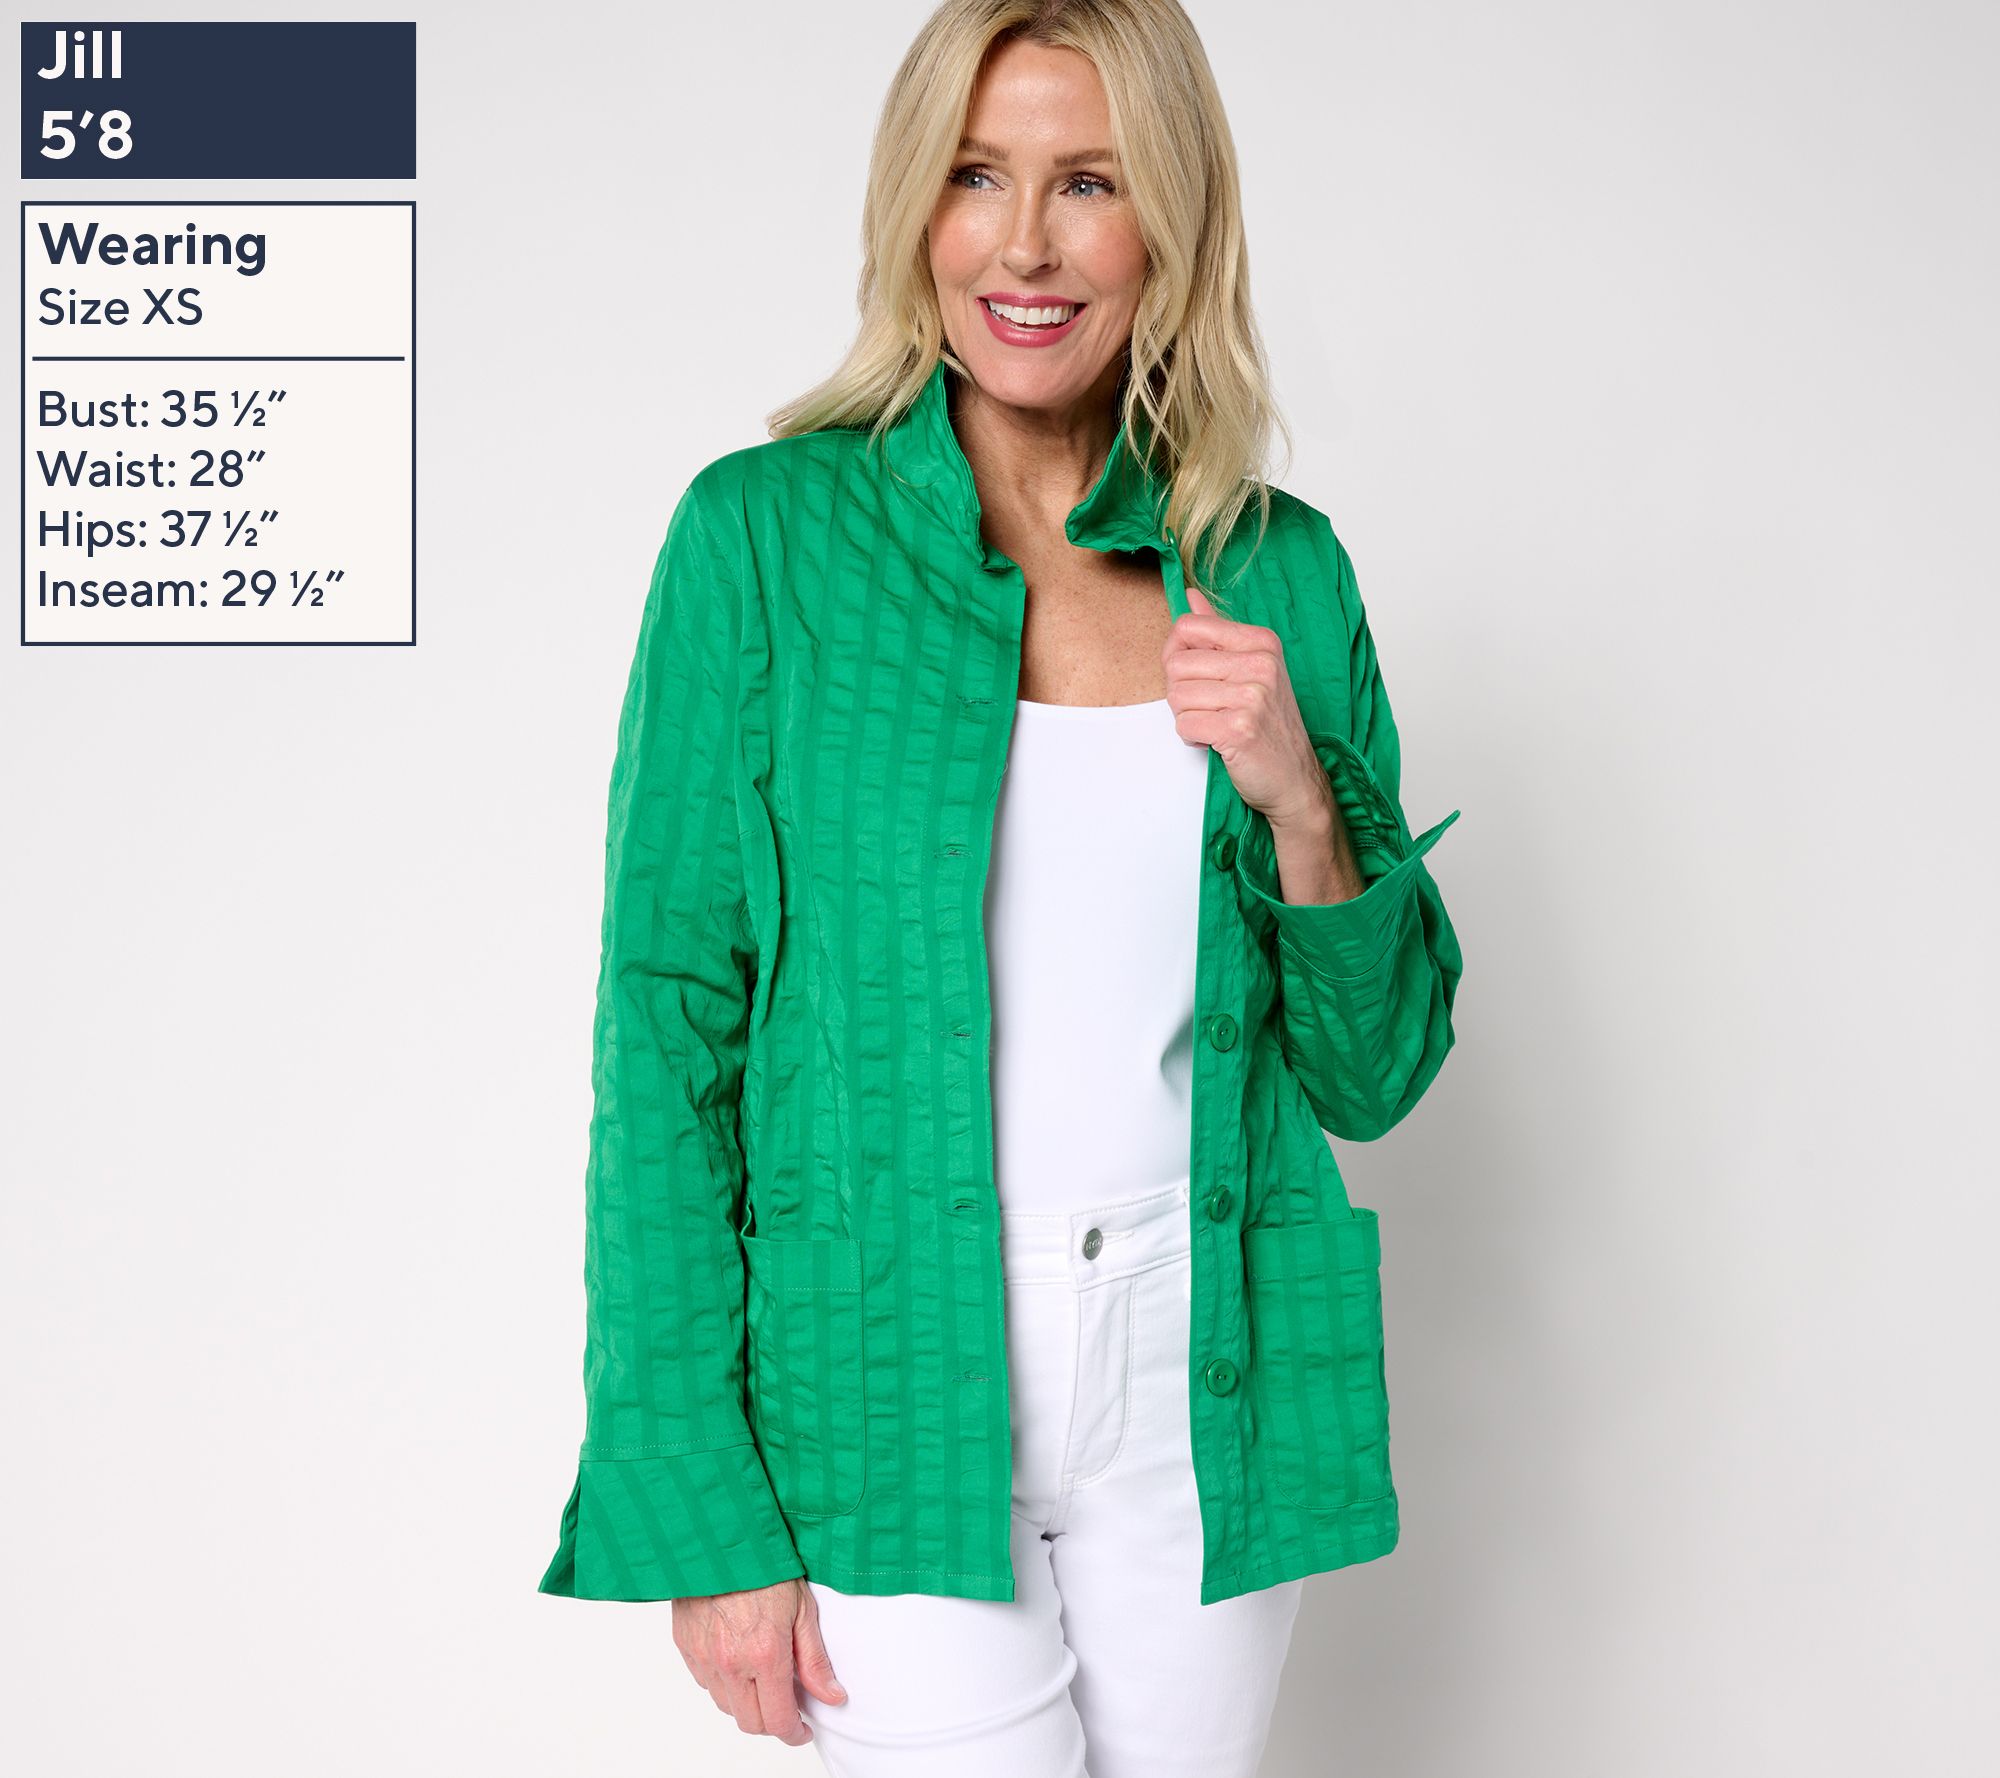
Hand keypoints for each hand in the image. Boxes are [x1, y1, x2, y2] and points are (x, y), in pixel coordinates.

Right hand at [672, 1577, 846, 1745]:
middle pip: (750, 1723)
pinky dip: (723, 1681)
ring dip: (746, 1701)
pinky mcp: (685, 1645)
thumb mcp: (803, 1608)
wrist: (719, 1534)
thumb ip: (815, 1660)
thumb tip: (832, 1696)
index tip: (803, 1729)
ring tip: (762, 1673)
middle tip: (786, 1703)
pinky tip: (737, 1657)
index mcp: (765, 1654)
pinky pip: (705, 1681)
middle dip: (771, 1721)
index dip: (794, 1733)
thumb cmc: (764, 1564)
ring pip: (725, 1705)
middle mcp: (730, 1663)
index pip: (778, 1720)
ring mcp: (703, 1656)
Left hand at [1165, 583, 1333, 834]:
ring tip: (1216, 724)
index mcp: (1260, 642)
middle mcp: (1259, 664)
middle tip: (1209, 708)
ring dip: (1187, 717)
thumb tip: (1188, 596)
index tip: (1195, 676)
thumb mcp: (1251, 669)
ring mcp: (1251, 696)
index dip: (1177, 655)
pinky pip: (1185, 725)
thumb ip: (1216, 632)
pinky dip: (1192, 738)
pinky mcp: (1239, 729)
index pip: (1188, 626)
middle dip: (1181, 692)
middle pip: (1176, 664)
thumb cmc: (1268, 725)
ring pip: (1176, 696)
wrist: (1294, 777)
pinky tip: (1216, 741)